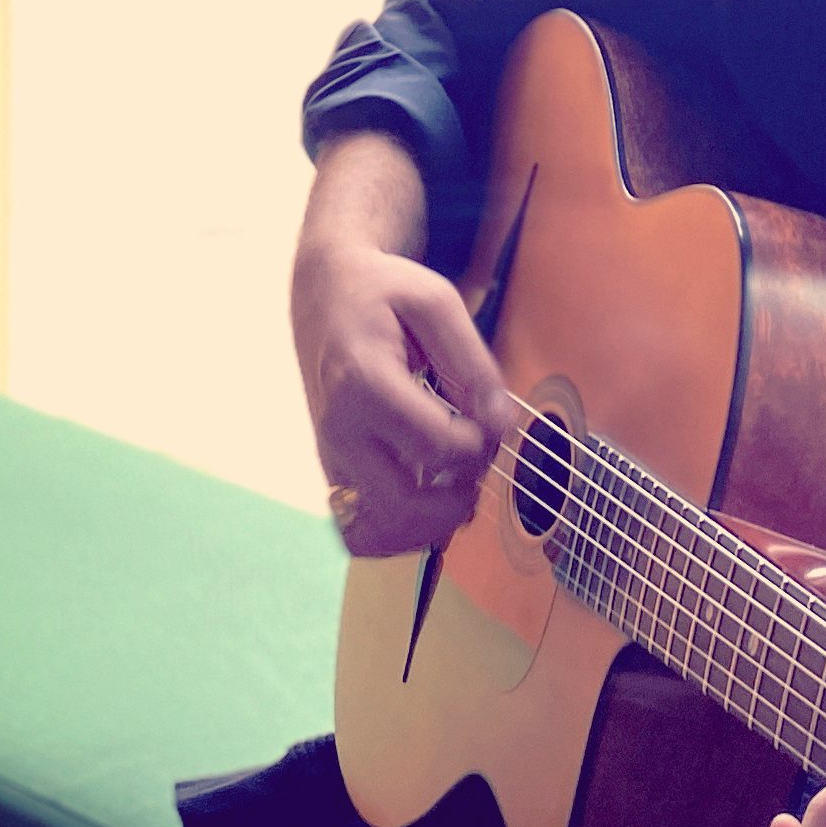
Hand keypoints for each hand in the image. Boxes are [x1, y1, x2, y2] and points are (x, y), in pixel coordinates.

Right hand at [291, 238, 519, 557]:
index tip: (487, 416)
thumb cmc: (384, 294)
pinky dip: (401, 533)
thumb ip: (473, 366)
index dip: (480, 443)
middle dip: (459, 494)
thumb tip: (500, 426)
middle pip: (406, 505)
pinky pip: (360, 533)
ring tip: (455, 485)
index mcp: (363, 382)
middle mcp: (339, 429)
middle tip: (475, 459)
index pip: (438, 447)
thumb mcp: (437, 303)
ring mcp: (331, 457)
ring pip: (379, 532)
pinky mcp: (332, 472)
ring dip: (431, 524)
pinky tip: (428, 500)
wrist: (325, 293)